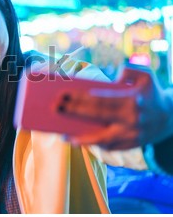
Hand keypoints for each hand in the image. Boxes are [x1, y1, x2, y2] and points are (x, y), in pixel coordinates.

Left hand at [58, 65, 172, 149]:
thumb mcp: (146, 76)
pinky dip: (94, 145)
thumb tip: (113, 77)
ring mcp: (132, 135)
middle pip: (96, 117)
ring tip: (64, 136)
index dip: (80, 99)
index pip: (100, 100)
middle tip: (55, 109)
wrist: (172, 118)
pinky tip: (79, 141)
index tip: (62, 96)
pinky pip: (110, 147)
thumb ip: (130, 69)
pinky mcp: (132, 145)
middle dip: (74, 112)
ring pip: (103, 140)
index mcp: (131, 101)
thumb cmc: (152, 93)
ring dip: (82, 139)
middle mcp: (131, 120)